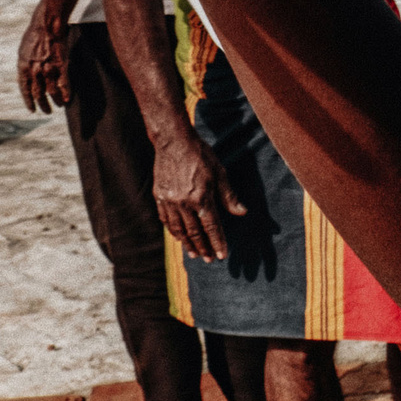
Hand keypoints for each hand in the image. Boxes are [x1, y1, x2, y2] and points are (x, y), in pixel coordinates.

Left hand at [16, 8, 71, 113]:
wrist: (47, 24)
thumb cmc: (34, 35)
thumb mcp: (23, 52)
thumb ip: (24, 66)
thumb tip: (25, 77)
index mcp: (23, 68)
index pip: (25, 90)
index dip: (29, 102)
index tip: (32, 109)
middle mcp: (35, 71)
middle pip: (38, 94)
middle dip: (42, 105)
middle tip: (46, 111)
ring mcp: (48, 68)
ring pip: (52, 92)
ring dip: (55, 101)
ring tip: (59, 105)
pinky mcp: (61, 65)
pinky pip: (64, 83)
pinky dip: (66, 93)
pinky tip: (68, 99)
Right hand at [152, 131, 247, 262]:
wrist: (173, 141)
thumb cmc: (200, 154)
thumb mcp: (219, 172)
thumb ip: (229, 196)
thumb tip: (242, 213)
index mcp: (201, 198)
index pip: (212, 227)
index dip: (218, 242)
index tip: (222, 255)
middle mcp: (184, 203)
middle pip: (195, 232)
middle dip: (203, 248)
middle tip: (208, 260)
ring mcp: (170, 201)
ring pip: (179, 229)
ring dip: (187, 244)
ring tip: (194, 254)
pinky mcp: (159, 197)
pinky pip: (166, 220)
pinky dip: (173, 231)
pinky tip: (178, 236)